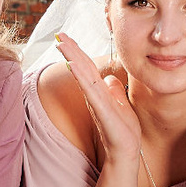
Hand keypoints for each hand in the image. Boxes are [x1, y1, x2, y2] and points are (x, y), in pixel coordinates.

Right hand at [54, 33, 149, 178]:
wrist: (127, 152)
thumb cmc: (123, 130)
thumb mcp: (121, 104)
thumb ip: (113, 90)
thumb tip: (110, 78)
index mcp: (99, 91)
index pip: (86, 67)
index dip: (77, 51)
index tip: (65, 36)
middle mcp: (95, 95)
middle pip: (81, 68)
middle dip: (70, 50)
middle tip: (58, 34)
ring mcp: (97, 103)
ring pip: (83, 76)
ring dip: (72, 58)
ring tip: (62, 44)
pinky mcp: (103, 112)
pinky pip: (91, 92)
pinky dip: (81, 78)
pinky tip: (74, 65)